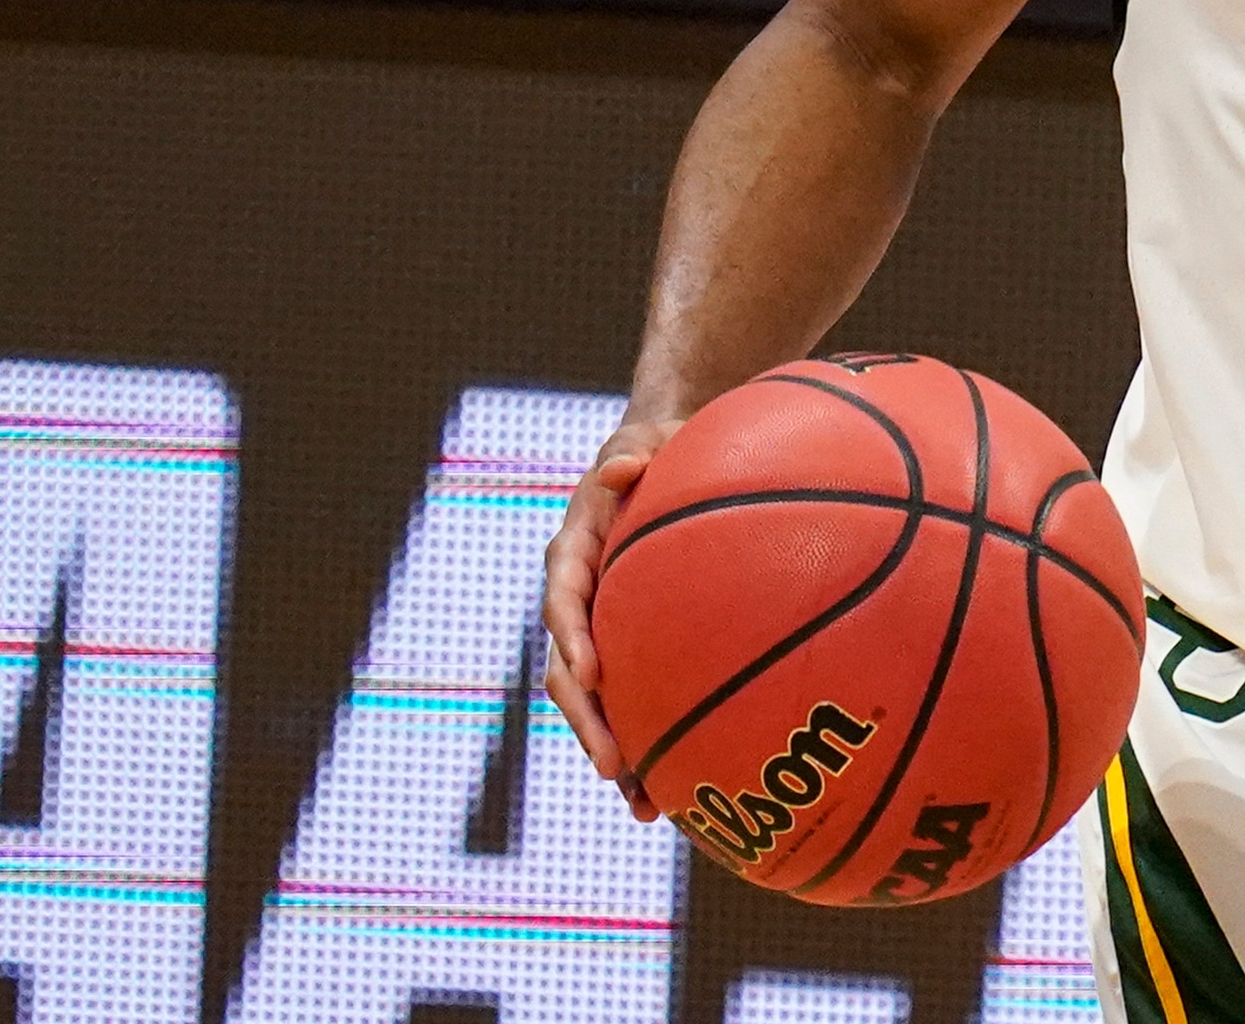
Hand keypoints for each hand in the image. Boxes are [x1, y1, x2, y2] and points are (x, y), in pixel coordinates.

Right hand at [542, 414, 681, 817]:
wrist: (660, 460)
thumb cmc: (660, 445)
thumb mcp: (650, 436)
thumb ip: (641, 448)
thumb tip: (625, 461)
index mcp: (574, 553)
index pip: (562, 598)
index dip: (570, 637)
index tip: (590, 671)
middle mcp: (578, 602)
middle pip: (568, 672)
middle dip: (587, 722)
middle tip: (613, 766)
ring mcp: (601, 633)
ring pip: (597, 704)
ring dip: (616, 753)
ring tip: (645, 807)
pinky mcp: (630, 652)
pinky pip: (634, 703)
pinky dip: (651, 745)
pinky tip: (681, 792)